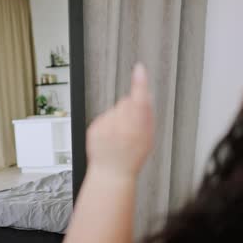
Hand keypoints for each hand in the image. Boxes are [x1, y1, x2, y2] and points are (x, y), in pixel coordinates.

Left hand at [86, 63, 153, 177]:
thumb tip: (145, 96)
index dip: (140, 83)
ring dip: (118, 118)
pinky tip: (110, 137)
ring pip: (115, 109)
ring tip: (119, 136)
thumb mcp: (148, 139)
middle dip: (131, 109)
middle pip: (126, 102)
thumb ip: (147, 117)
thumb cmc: (132, 157)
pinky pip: (104, 117)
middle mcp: (119, 127)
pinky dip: (108, 124)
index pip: (139, 100)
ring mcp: (105, 127)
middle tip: (132, 128)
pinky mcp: (94, 128)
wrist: (111, 172)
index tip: (139, 69)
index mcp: (136, 129)